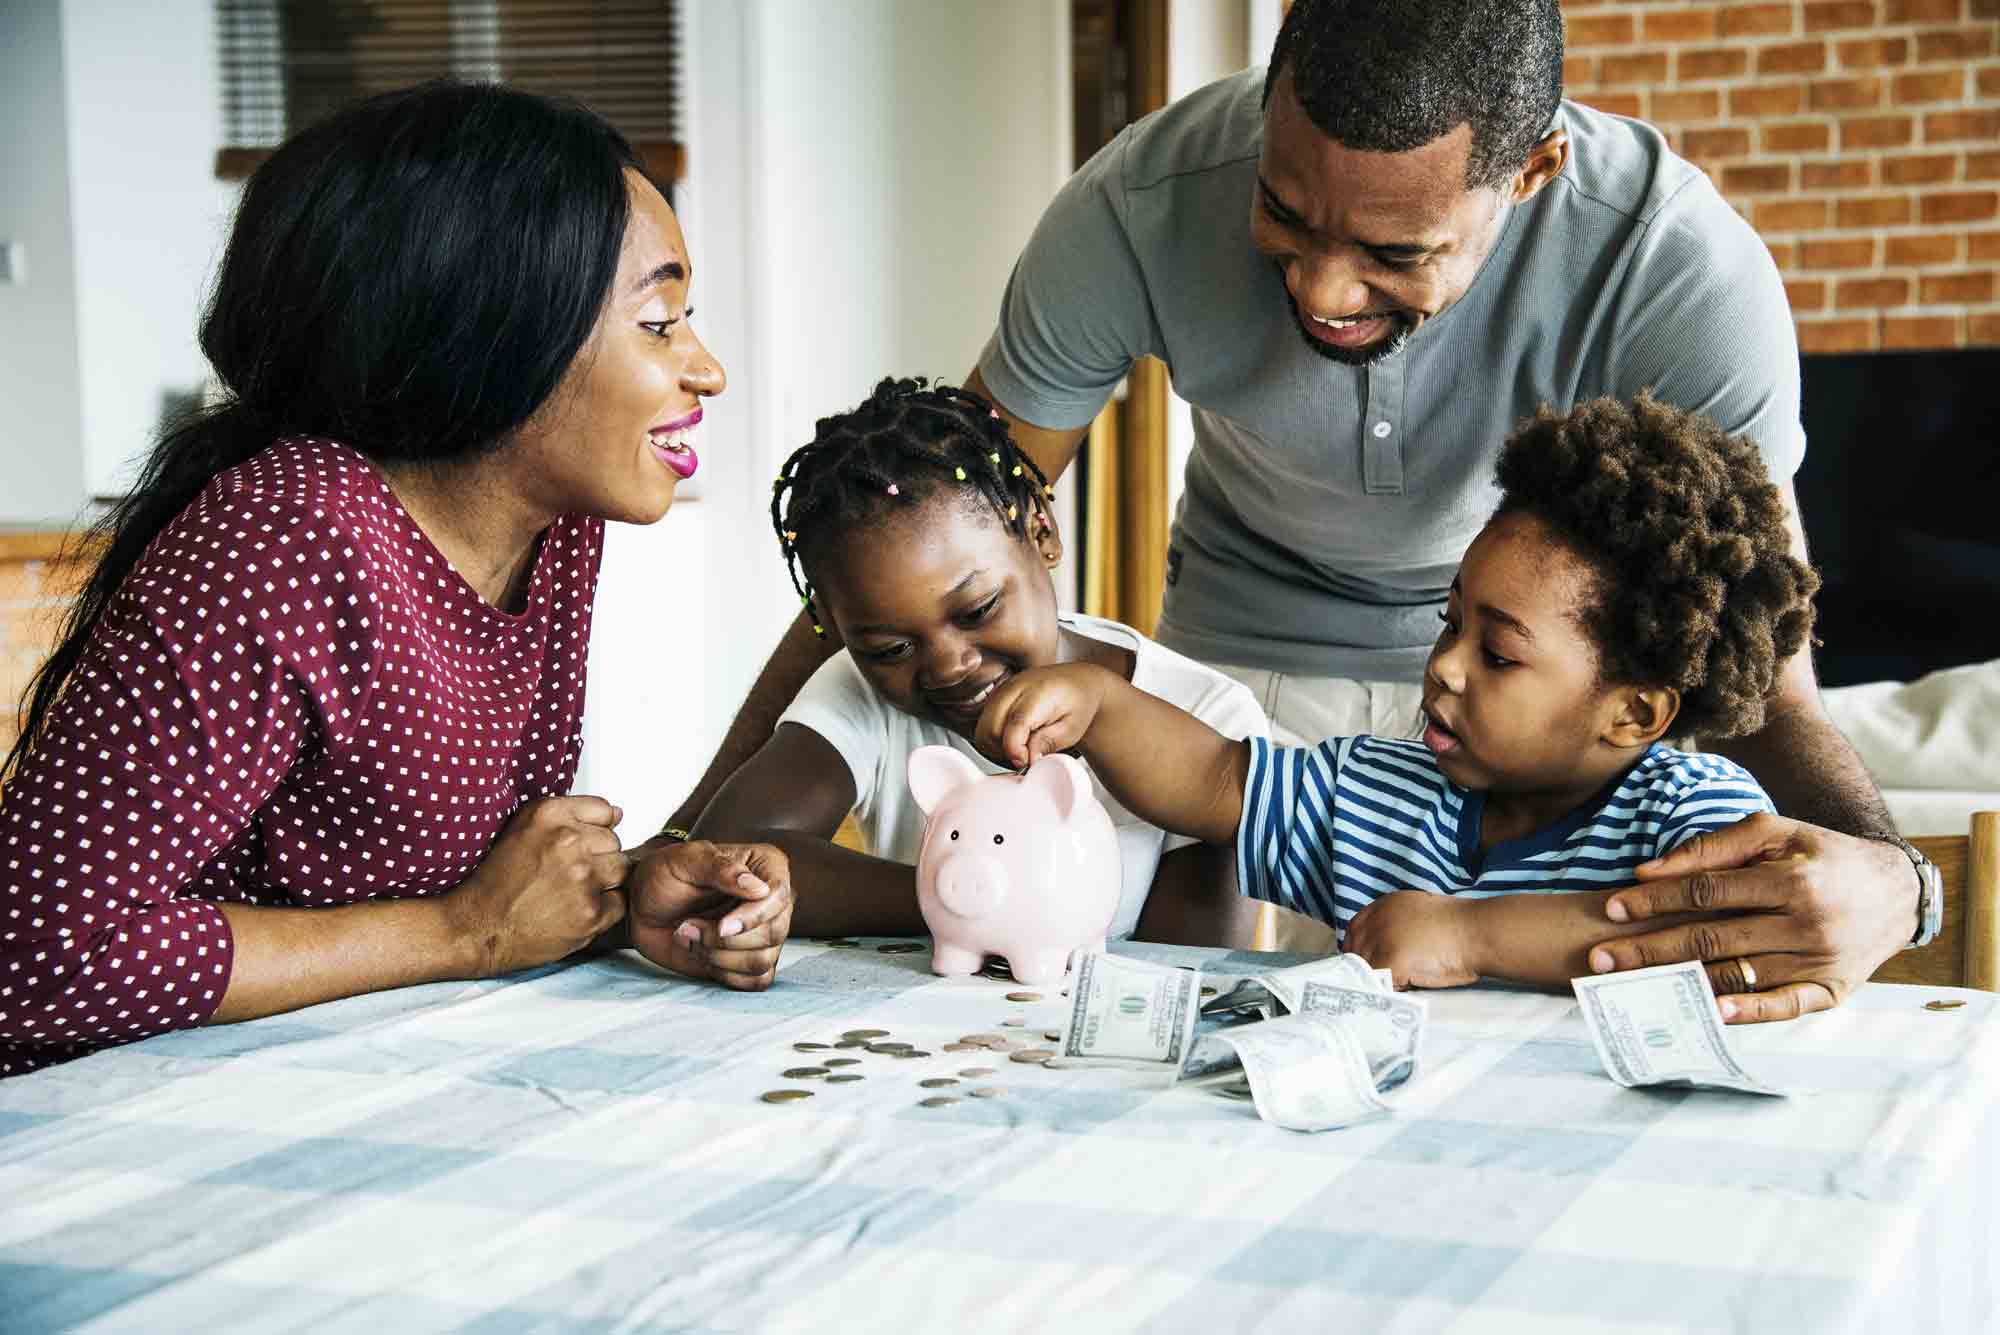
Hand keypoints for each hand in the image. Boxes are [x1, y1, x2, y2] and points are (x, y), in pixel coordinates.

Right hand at [444, 795, 630, 975]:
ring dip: (603, 882)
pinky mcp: (590, 912)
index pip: (605, 811)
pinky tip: (574, 911)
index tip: (573, 848)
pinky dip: (602, 910)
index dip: (591, 831)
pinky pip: (619, 902)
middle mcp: (567, 841)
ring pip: (621, 870)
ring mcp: (582, 878)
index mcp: (549, 814)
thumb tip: (619, 813)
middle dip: (597, 857)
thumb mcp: (523, 829)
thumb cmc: (498, 881)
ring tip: (571, 892)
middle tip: (566, 875)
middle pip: (614, 842)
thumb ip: (571, 814)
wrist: (478, 927)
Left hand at [624, 838, 794, 989]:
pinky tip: (702, 955)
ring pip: (763, 960)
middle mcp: (771, 901)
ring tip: (690, 938)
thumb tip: (759, 888)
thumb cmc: (664, 875)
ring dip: (719, 957)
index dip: (754, 916)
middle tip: (689, 926)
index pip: (779, 895)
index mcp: (765, 866)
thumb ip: (720, 868)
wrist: (642, 906)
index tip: (722, 926)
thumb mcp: (685, 860)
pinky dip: (726, 974)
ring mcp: (763, 932)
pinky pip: (756, 980)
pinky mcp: (750, 959)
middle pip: (775, 932)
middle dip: (726, 940)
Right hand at [974, 664, 1111, 769]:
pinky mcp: (995, 697)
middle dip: (1005, 752)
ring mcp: (1002, 691)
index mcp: (1038, 693)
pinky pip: (982, 726)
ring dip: (996, 748)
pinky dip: (992, 741)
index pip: (1015, 724)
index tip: (1026, 763)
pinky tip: (1012, 742)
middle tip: (1027, 758)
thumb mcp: (1072, 728)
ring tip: (1020, 750)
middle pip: (991, 729)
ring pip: (982, 730)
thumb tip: (1028, 760)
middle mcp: (1015, 688)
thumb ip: (1048, 742)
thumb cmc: (1077, 703)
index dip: (1016, 750)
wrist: (1077, 683)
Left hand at [1342, 890, 1479, 989]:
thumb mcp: (1421, 913)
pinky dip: (1392, 989)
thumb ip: (1398, 924)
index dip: (1358, 949)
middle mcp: (1378, 919)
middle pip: (1357, 951)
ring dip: (1381, 980)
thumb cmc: (1462, 927)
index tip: (1364, 964)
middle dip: (1368, 968)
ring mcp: (1382, 940)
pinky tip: (1410, 985)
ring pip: (1367, 970)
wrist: (1479, 932)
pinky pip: (1380, 984)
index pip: (1355, 929)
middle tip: (1387, 979)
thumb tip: (1384, 947)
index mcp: (1386, 905)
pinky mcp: (1390, 961)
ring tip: (1406, 979)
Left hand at [1591, 813, 1915, 1023]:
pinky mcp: (1831, 991)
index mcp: (1791, 880)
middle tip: (1601, 958)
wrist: (1895, 891)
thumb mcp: (1776, 832)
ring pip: (1738, 975)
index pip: (1707, 892)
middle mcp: (1806, 924)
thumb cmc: (1821, 855)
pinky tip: (1708, 1013)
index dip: (1656, 899)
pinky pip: (1783, 1007)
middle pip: (1712, 938)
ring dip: (1681, 982)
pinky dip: (1746, 1013)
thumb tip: (1648, 870)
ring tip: (1632, 986)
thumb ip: (1713, 847)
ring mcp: (1819, 961)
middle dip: (1650, 949)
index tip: (1613, 908)